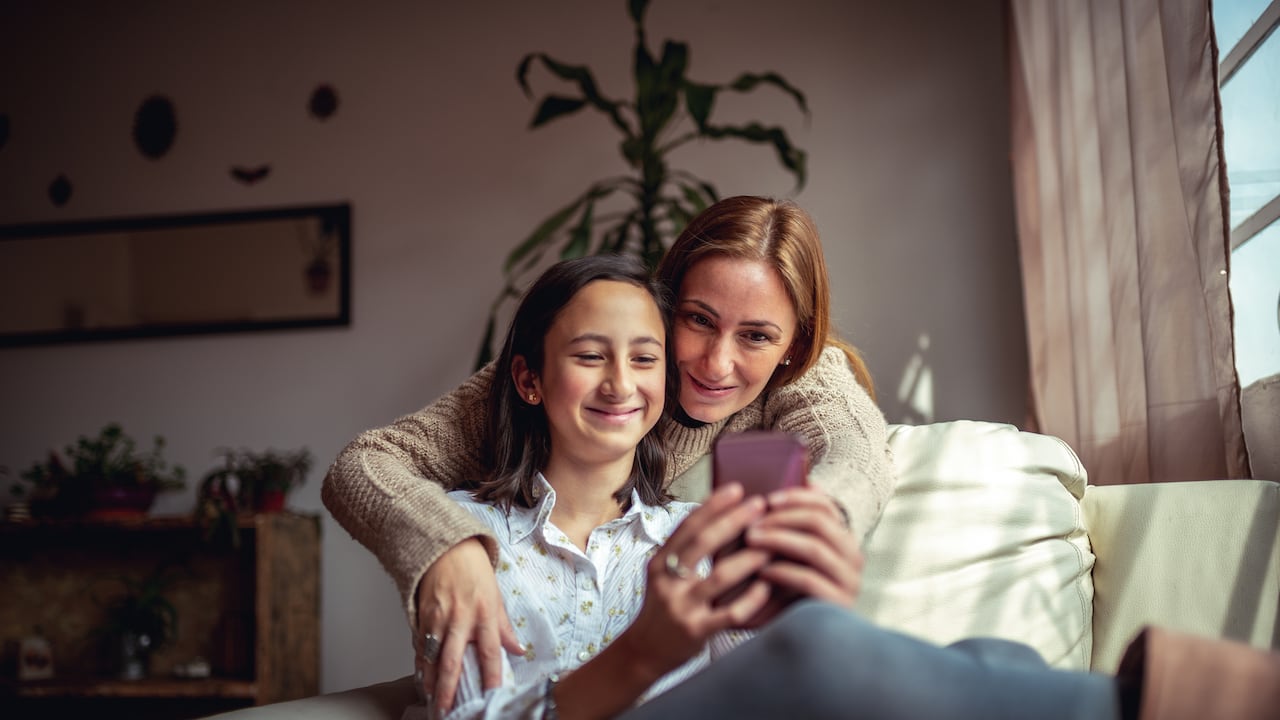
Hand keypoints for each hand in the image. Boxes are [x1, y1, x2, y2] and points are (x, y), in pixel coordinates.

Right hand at [413, 537, 523, 713]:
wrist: (446, 547)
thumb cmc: (473, 569)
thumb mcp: (496, 595)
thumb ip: (505, 627)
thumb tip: (518, 650)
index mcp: (484, 613)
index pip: (490, 651)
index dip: (491, 675)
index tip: (491, 695)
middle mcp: (460, 618)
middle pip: (453, 661)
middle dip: (448, 689)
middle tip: (446, 709)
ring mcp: (438, 617)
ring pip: (432, 656)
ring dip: (431, 680)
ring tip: (432, 698)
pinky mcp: (422, 615)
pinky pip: (420, 644)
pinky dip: (421, 662)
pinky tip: (422, 675)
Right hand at [616, 483, 772, 677]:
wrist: (644, 652)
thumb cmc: (663, 607)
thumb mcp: (664, 575)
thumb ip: (685, 551)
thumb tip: (719, 515)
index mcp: (660, 563)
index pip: (687, 526)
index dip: (712, 505)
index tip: (736, 489)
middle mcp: (667, 582)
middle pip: (702, 543)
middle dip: (733, 520)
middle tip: (759, 505)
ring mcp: (682, 607)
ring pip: (720, 577)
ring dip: (748, 559)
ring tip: (770, 546)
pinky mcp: (696, 632)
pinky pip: (730, 613)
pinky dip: (752, 599)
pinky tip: (767, 586)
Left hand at [740, 487, 863, 624]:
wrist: (800, 636)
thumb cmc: (790, 588)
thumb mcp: (790, 552)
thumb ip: (795, 524)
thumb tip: (808, 483)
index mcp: (844, 539)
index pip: (827, 506)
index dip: (796, 498)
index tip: (766, 499)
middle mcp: (853, 558)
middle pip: (820, 523)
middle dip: (782, 518)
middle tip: (752, 522)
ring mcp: (849, 582)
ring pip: (815, 548)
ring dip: (779, 540)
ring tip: (751, 540)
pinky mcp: (838, 605)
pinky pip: (809, 580)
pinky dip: (782, 571)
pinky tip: (762, 570)